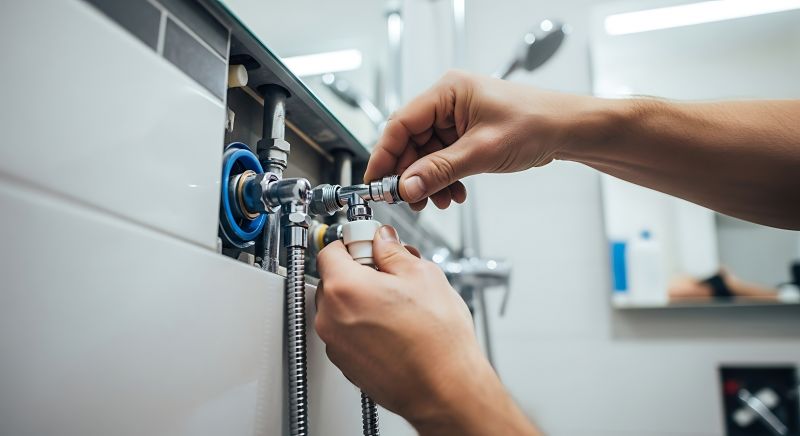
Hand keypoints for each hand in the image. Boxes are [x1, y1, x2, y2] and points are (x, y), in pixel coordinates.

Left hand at [315, 225, 539, 434]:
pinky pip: (348, 332)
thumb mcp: (422, 275)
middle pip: (334, 279)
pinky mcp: (345, 364)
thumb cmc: (437, 340)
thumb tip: (383, 241)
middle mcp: (331, 318)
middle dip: (360, 272)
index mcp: (345, 288)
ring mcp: (336, 344)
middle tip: (391, 276)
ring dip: (362, 300)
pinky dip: (364, 326)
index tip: (370, 244)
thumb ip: (394, 252)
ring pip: (341, 307)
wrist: (445, 389)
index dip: (354, 242)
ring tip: (399, 306)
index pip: (330, 250)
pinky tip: (395, 328)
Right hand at [364, 70, 594, 210]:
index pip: (400, 124)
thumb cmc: (535, 124)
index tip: (376, 182)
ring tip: (439, 200)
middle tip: (410, 200)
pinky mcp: (466, 134)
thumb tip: (406, 186)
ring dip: (429, 181)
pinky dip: (444, 178)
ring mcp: (456, 118)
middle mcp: (448, 102)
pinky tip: (454, 192)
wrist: (566, 131)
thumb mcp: (481, 151)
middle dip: (411, 175)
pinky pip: (443, 159)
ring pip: (426, 155)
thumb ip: (440, 170)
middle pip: (411, 142)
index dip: (385, 155)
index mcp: (447, 92)